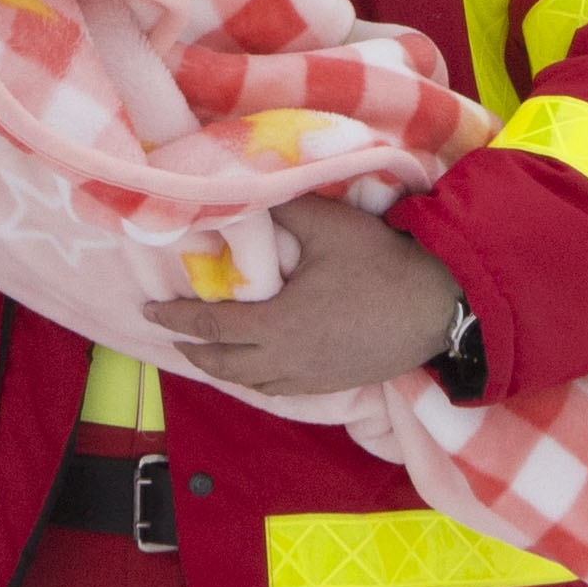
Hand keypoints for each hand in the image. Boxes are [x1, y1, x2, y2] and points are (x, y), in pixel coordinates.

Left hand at [143, 200, 463, 399]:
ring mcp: (311, 377)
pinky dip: (258, 379)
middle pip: (223, 365)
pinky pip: (281, 389)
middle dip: (193, 352)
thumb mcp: (330, 228)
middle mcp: (285, 360)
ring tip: (212, 355)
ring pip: (252, 383)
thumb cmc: (382, 265)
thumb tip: (247, 197)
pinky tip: (261, 369)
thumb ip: (284, 213)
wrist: (438, 306)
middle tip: (174, 336)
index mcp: (275, 325)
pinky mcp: (334, 384)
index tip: (149, 310)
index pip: (210, 326)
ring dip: (223, 369)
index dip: (174, 318)